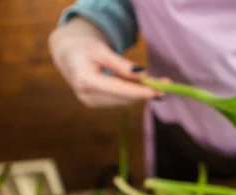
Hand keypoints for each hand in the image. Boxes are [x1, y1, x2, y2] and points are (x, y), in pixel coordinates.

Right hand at [49, 17, 167, 107]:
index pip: (117, 89)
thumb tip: (142, 75)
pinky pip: (121, 101)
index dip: (138, 92)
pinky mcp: (98, 105)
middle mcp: (87, 97)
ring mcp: (92, 103)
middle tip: (167, 84)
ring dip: (143, 94)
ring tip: (160, 84)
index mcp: (85, 81)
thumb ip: (121, 65)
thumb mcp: (102, 50)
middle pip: (123, 98)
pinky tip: (146, 87)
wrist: (69, 55)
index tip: (157, 91)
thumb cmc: (85, 49)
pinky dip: (135, 94)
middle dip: (145, 92)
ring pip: (124, 102)